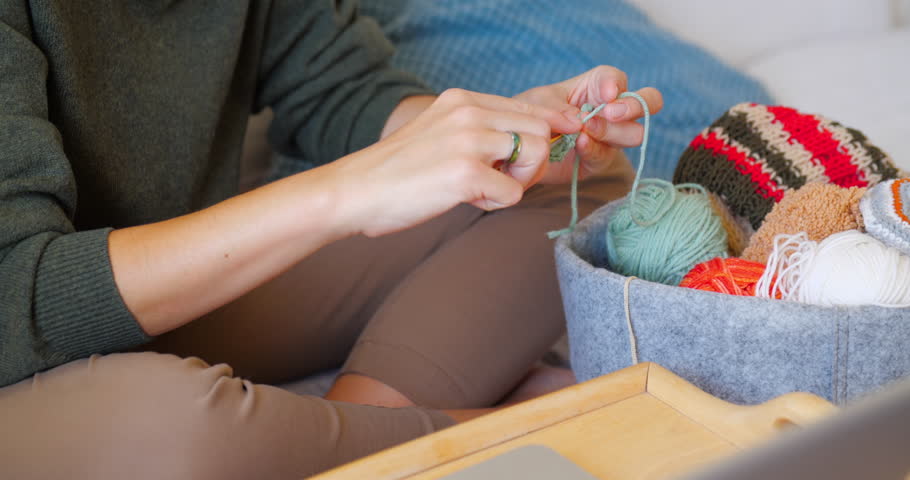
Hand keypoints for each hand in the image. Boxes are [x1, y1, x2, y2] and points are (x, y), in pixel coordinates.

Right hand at [327, 88, 579, 236]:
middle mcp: (469, 112)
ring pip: (536, 155)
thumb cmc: (396, 172)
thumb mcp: (439, 132)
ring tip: (481, 189)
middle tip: (503, 180)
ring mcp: (468, 141)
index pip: (528, 105)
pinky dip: (495, 203)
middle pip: (541, 128)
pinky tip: (465, 200)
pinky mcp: (466, 173)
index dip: (552, 126)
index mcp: (462, 99)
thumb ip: (477, 129)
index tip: (565, 138)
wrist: (355, 191)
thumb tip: (528, 141)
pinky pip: (513, 193)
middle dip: (532, 161)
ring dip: (517, 181)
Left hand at [514, 66, 662, 182]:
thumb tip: (582, 121)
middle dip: (634, 107)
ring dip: (611, 131)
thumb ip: (560, 108)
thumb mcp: (539, 102)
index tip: (606, 94)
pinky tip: (580, 145)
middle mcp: (610, 110)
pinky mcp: (599, 160)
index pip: (618, 79)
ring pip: (634, 134)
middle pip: (648, 103)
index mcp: (597, 87)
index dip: (616, 84)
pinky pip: (606, 156)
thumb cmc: (531, 115)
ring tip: (585, 131)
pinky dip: (594, 149)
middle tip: (610, 112)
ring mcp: (609, 136)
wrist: (519, 145)